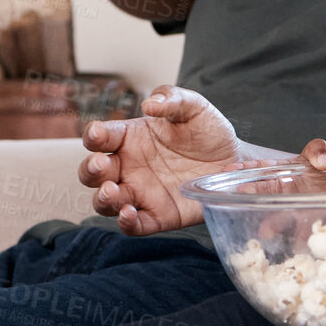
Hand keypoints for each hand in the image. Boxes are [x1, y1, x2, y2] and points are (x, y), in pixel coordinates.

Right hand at [79, 84, 243, 234]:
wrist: (235, 160)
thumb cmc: (208, 131)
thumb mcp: (194, 107)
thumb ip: (172, 98)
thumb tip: (150, 103)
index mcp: (130, 138)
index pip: (100, 137)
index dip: (94, 136)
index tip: (98, 135)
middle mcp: (129, 167)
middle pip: (93, 173)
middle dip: (90, 170)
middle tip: (102, 165)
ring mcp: (141, 193)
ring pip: (106, 202)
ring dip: (103, 199)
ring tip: (112, 191)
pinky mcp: (158, 216)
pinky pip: (134, 226)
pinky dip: (126, 224)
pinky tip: (129, 215)